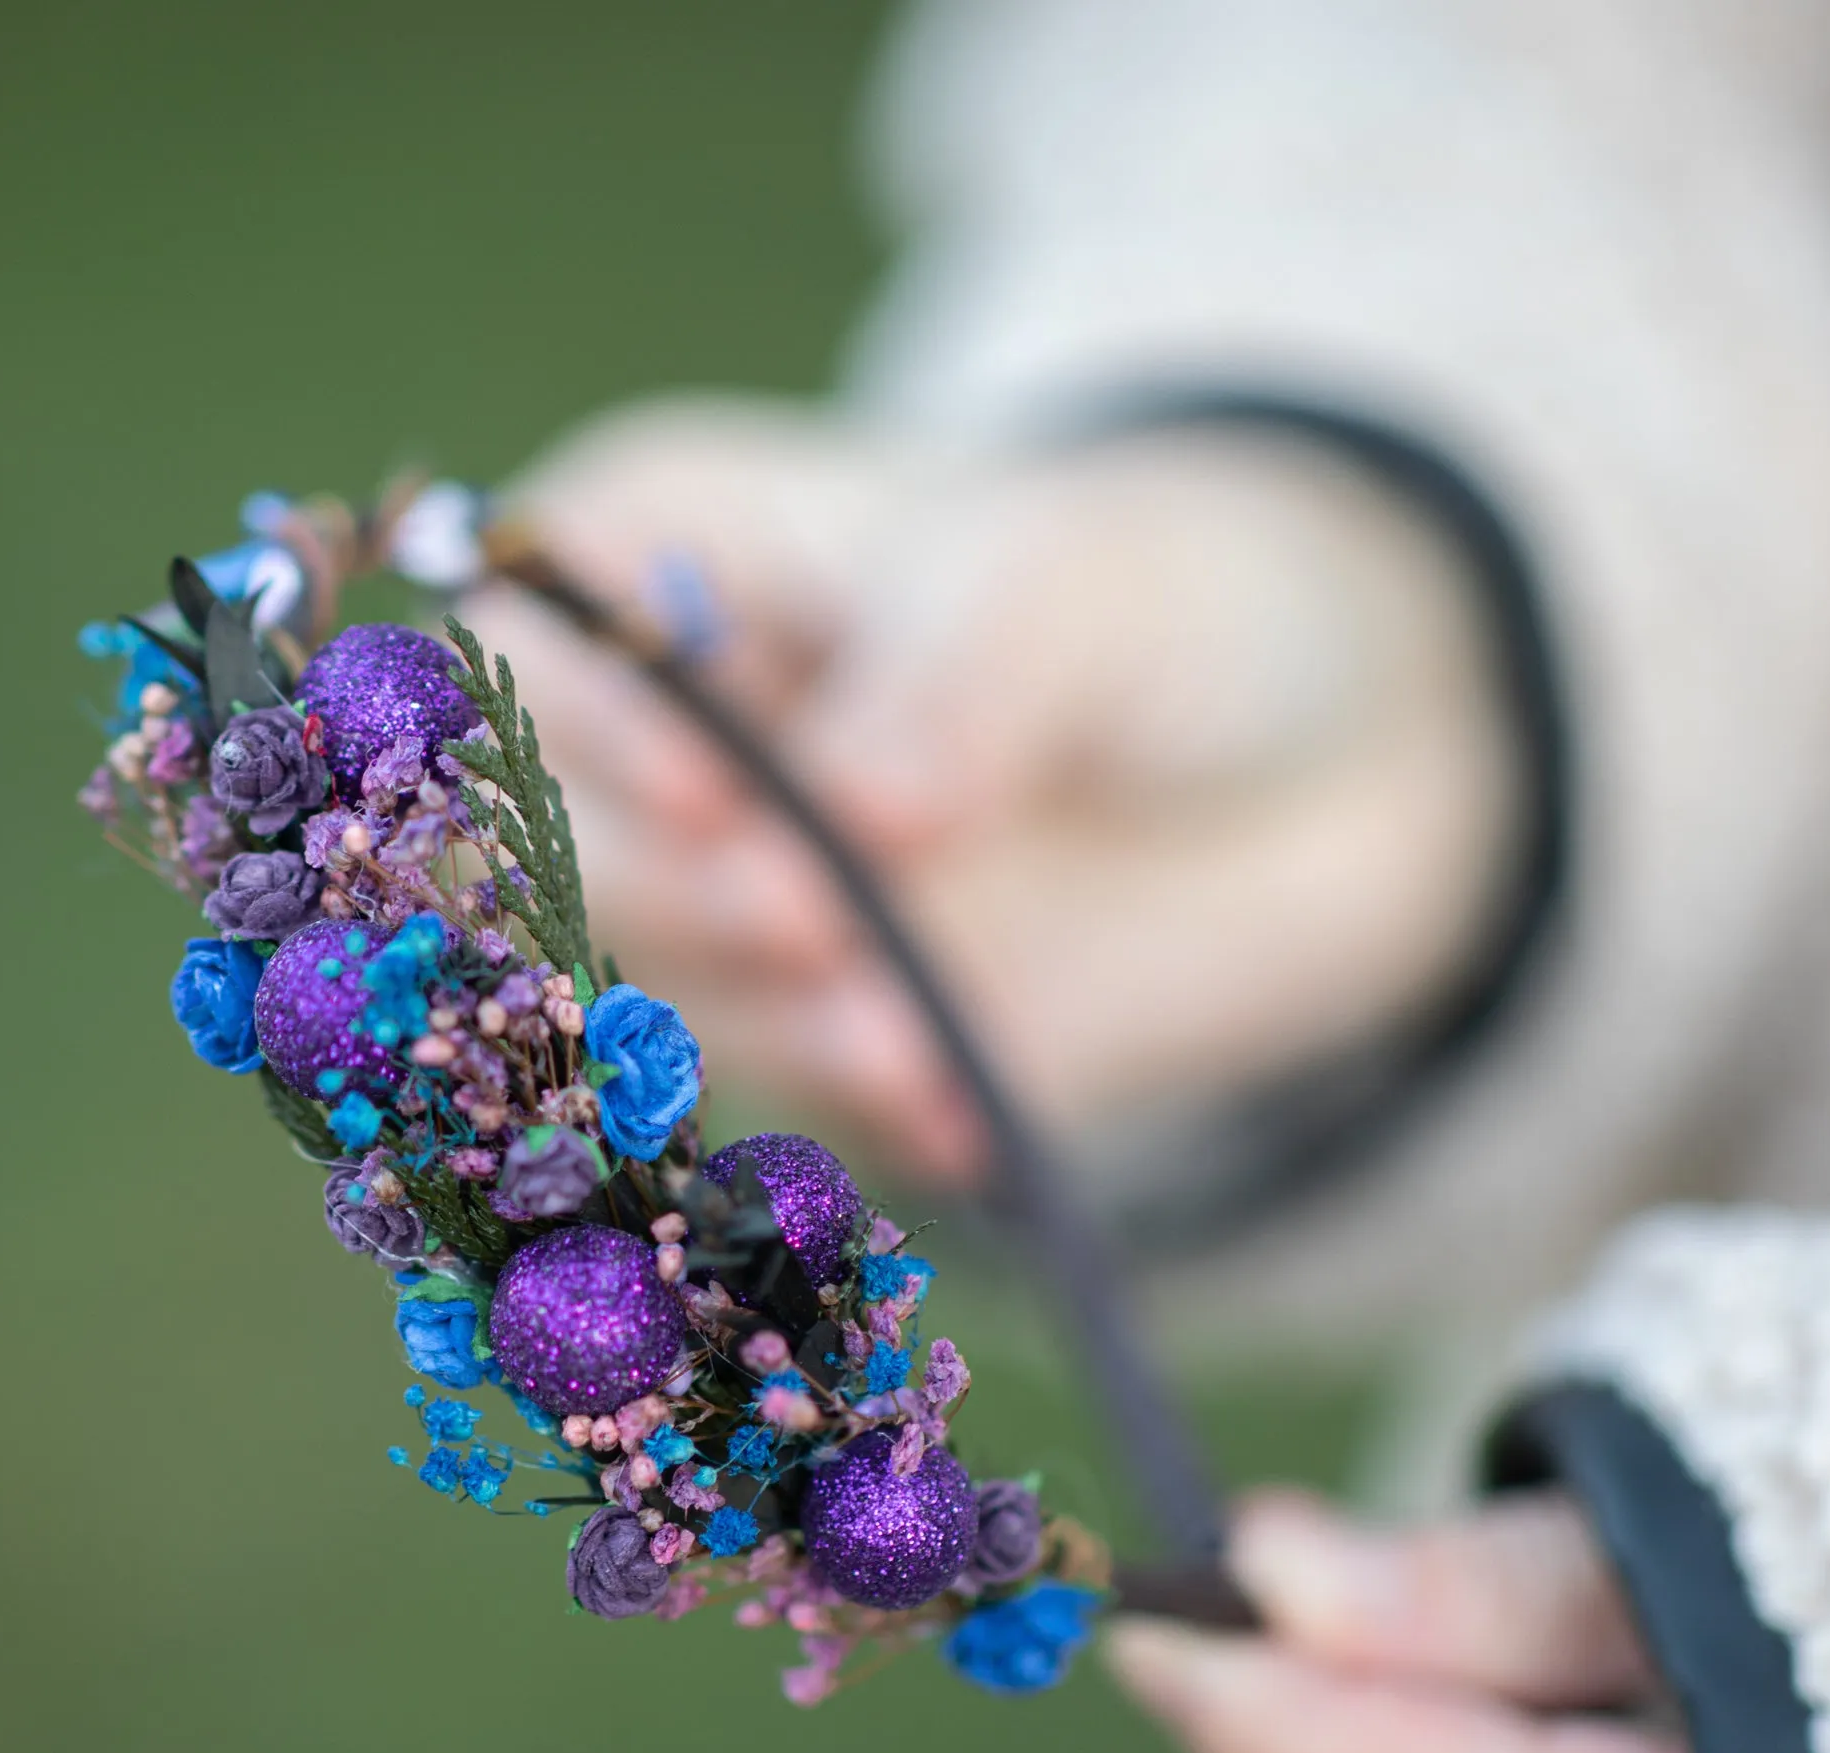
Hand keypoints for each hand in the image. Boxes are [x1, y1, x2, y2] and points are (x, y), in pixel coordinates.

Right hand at [481, 401, 1512, 1186]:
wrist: (1296, 765)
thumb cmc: (1135, 602)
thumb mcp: (1063, 590)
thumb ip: (954, 688)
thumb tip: (865, 816)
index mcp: (644, 564)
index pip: (534, 639)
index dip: (596, 722)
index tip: (711, 792)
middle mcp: (639, 748)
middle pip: (557, 843)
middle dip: (673, 897)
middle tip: (811, 924)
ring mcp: (711, 913)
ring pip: (657, 991)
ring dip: (771, 1021)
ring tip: (906, 1033)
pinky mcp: (797, 1046)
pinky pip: (789, 1099)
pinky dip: (861, 1111)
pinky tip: (954, 1109)